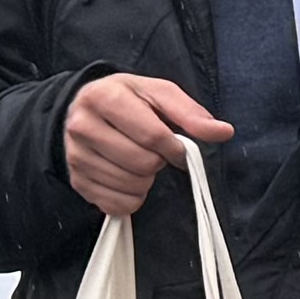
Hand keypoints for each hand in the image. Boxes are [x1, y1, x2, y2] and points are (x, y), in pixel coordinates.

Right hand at [62, 69, 234, 217]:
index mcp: (103, 97)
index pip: (152, 136)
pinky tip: (128, 178)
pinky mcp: (76, 181)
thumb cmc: (128, 100)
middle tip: (153, 152)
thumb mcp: (159, 93)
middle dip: (158, 162)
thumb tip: (224, 131)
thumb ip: (191, 113)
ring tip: (139, 161)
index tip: (177, 147)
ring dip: (146, 180)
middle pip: (142, 164)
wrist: (85, 108)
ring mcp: (75, 157)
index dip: (174, 148)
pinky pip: (117, 205)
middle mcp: (81, 127)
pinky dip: (132, 197)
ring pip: (131, 186)